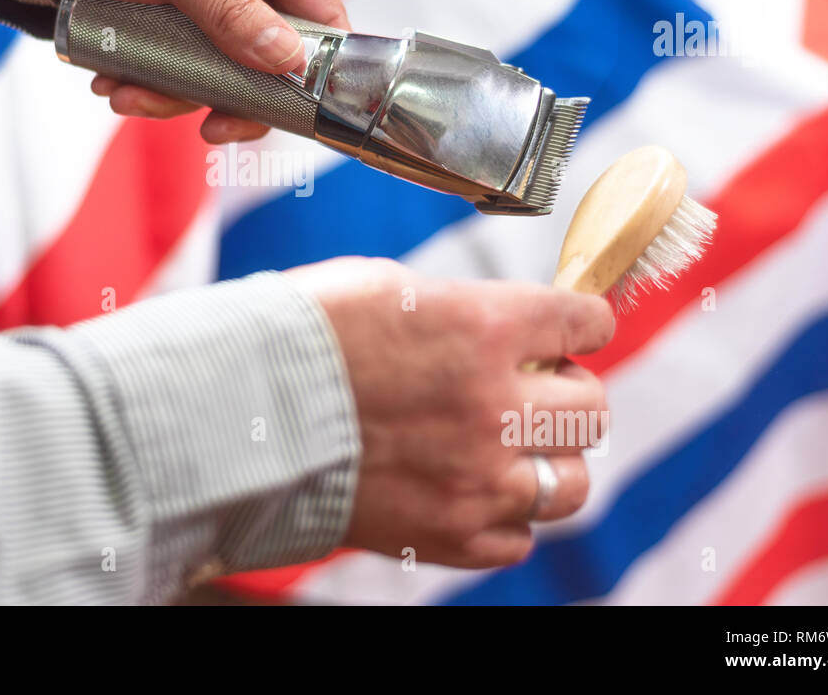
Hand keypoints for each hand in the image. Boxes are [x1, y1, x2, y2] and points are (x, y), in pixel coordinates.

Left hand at [25, 0, 348, 143]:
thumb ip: (227, 7)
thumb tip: (288, 59)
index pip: (320, 14)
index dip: (320, 66)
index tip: (294, 108)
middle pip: (269, 63)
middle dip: (233, 97)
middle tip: (208, 125)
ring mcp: (199, 9)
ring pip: (215, 78)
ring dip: (173, 95)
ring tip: (124, 91)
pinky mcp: (162, 28)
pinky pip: (172, 74)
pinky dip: (144, 85)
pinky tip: (110, 79)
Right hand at [285, 258, 614, 568]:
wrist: (236, 413)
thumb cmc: (300, 337)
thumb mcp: (387, 288)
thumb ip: (462, 311)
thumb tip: (504, 326)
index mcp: (483, 327)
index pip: (585, 323)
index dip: (582, 323)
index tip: (573, 330)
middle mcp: (495, 406)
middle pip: (591, 408)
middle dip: (567, 393)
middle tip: (534, 389)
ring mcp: (477, 479)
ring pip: (571, 483)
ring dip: (548, 461)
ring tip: (510, 449)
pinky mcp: (451, 535)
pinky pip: (519, 539)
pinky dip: (504, 516)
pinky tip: (471, 490)